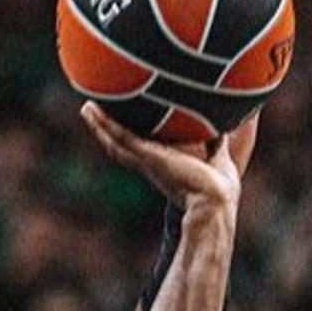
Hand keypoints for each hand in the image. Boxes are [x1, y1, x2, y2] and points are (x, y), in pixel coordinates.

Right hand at [80, 102, 257, 211]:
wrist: (215, 201)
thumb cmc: (219, 188)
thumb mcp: (217, 156)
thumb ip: (216, 141)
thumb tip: (225, 125)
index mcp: (165, 164)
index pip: (142, 148)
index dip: (131, 137)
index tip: (123, 123)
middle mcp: (152, 163)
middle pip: (122, 145)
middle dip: (108, 131)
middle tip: (94, 114)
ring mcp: (147, 160)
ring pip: (116, 142)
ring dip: (100, 125)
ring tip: (87, 109)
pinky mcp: (147, 157)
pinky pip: (121, 138)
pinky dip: (105, 125)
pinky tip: (93, 111)